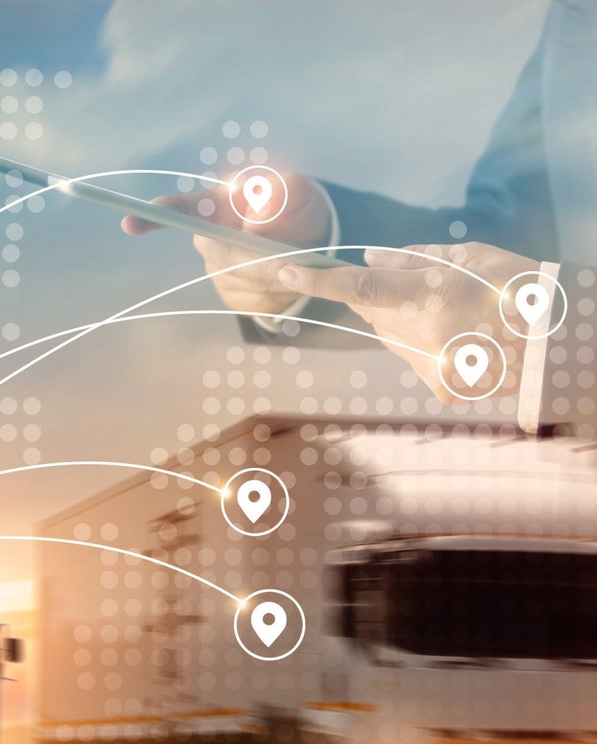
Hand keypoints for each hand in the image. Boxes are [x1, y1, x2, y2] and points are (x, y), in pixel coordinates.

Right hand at [122, 171, 333, 316]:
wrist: (309, 243)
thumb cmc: (297, 209)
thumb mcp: (298, 191)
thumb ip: (282, 193)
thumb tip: (255, 221)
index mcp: (216, 207)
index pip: (178, 210)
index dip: (154, 216)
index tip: (130, 222)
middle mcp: (208, 240)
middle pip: (218, 255)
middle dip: (257, 259)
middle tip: (292, 258)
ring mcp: (217, 271)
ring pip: (241, 280)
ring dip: (274, 275)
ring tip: (299, 259)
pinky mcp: (233, 297)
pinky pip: (253, 300)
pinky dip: (278, 292)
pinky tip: (288, 277)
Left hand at [277, 242, 534, 401]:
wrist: (558, 341)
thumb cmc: (519, 287)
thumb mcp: (471, 256)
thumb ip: (412, 258)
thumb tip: (366, 260)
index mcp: (433, 297)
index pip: (361, 288)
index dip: (319, 280)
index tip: (288, 271)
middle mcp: (424, 336)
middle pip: (373, 312)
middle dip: (381, 297)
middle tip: (421, 289)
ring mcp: (429, 365)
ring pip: (389, 335)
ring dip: (405, 321)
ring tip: (452, 314)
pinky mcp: (438, 386)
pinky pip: (411, 358)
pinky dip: (424, 345)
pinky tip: (459, 338)